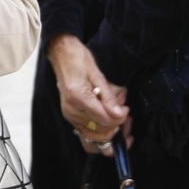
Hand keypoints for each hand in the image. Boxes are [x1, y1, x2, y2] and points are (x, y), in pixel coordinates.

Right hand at [47, 34, 130, 151]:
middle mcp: (71, 110)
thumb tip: (119, 114)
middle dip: (115, 125)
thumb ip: (108, 97)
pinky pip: (87, 131)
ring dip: (108, 130)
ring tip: (117, 117)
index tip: (126, 109)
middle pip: (99, 130)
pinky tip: (108, 120)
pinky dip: (99, 129)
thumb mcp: (98, 74)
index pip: (104, 119)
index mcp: (78, 97)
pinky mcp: (70, 116)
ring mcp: (69, 115)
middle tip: (124, 112)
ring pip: (93, 134)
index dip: (119, 118)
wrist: (62, 54)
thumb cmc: (79, 59)